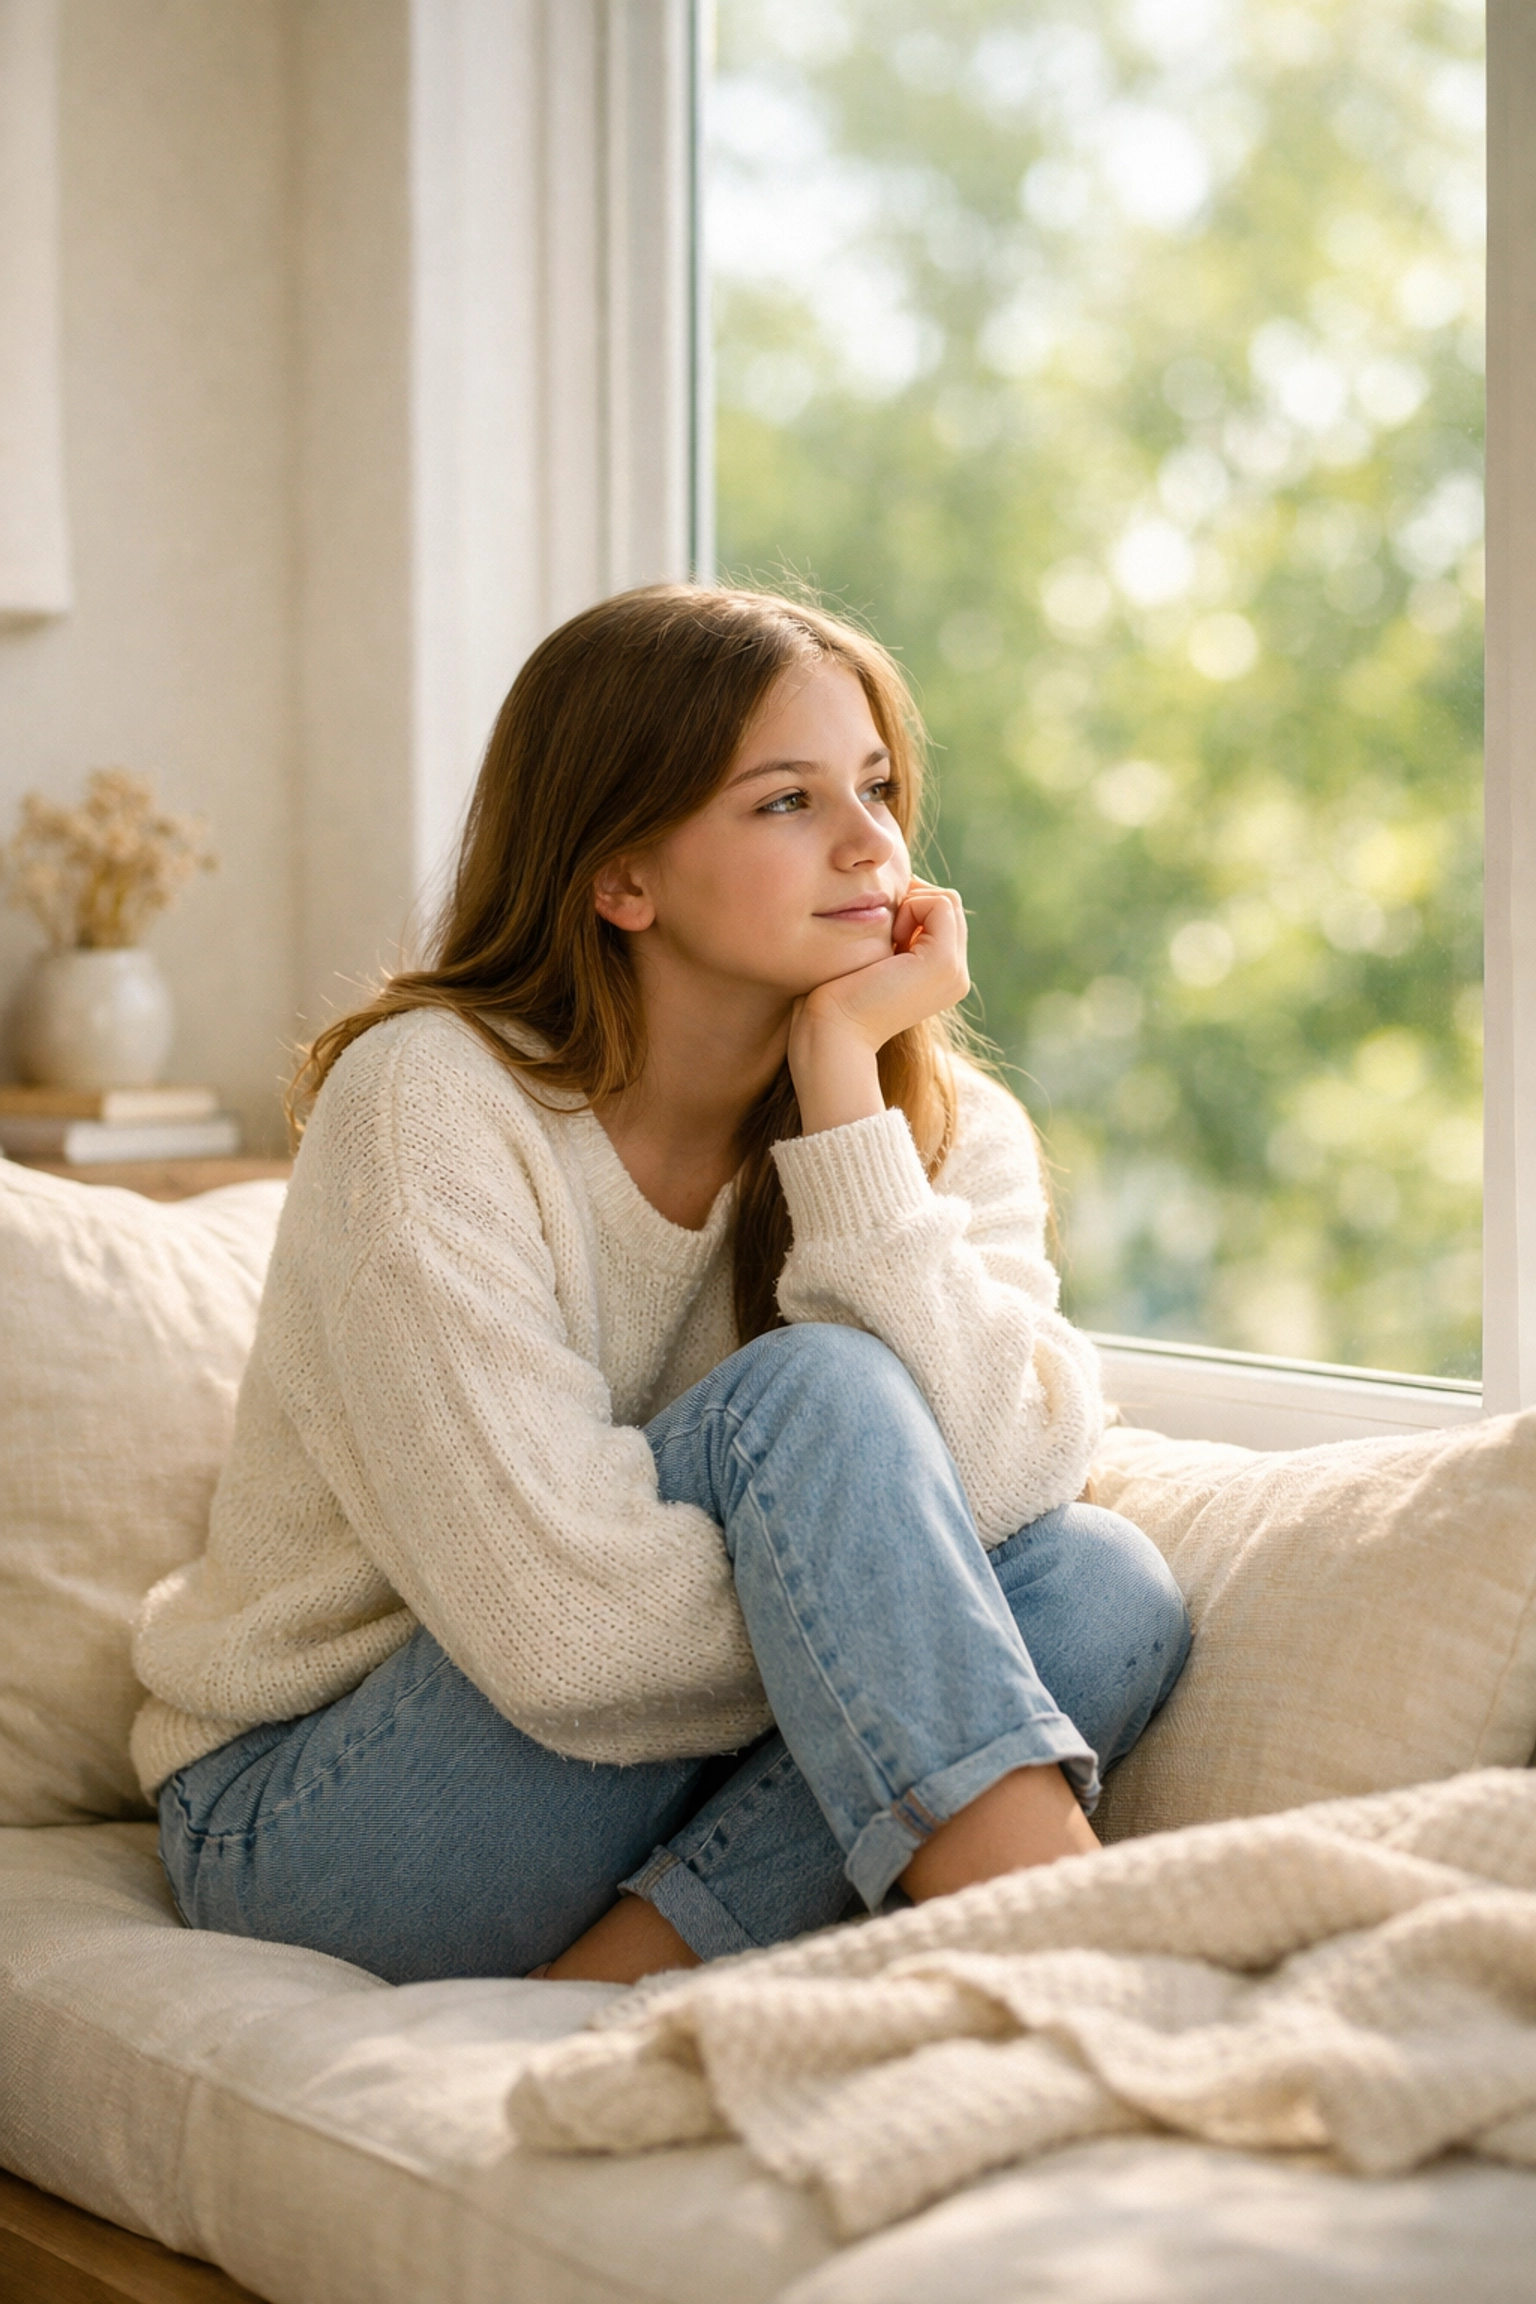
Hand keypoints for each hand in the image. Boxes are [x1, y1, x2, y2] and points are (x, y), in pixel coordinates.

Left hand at [788, 881, 968, 1135]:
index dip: (910, 905)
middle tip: (884, 932)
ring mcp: (955, 971)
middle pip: (948, 904)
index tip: (881, 932)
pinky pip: (940, 904)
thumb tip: (892, 897)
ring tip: (887, 938)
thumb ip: (891, 934)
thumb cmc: (835, 996)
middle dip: (913, 901)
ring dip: (912, 904)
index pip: (943, 914)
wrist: (834, 1032)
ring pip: (947, 901)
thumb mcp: (871, 958)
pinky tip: (890, 937)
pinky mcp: (943, 962)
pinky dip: (911, 907)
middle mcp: (956, 974)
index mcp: (941, 976)